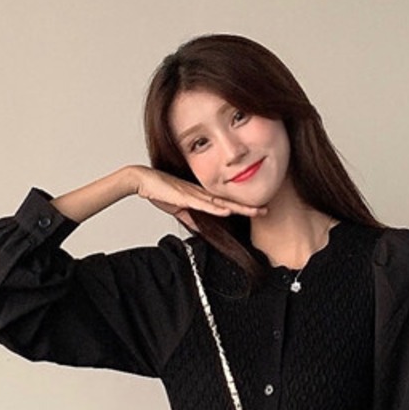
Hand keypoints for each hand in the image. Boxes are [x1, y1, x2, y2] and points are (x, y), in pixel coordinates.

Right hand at [128, 166, 266, 232]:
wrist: (142, 180)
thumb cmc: (159, 190)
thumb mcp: (179, 209)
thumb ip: (192, 218)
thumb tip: (203, 229)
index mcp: (201, 195)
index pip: (225, 202)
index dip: (242, 206)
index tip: (257, 210)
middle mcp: (201, 193)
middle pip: (229, 201)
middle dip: (248, 207)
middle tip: (266, 210)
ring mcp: (194, 193)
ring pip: (221, 202)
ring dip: (239, 207)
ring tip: (255, 211)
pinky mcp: (185, 196)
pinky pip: (204, 203)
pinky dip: (217, 207)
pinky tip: (228, 210)